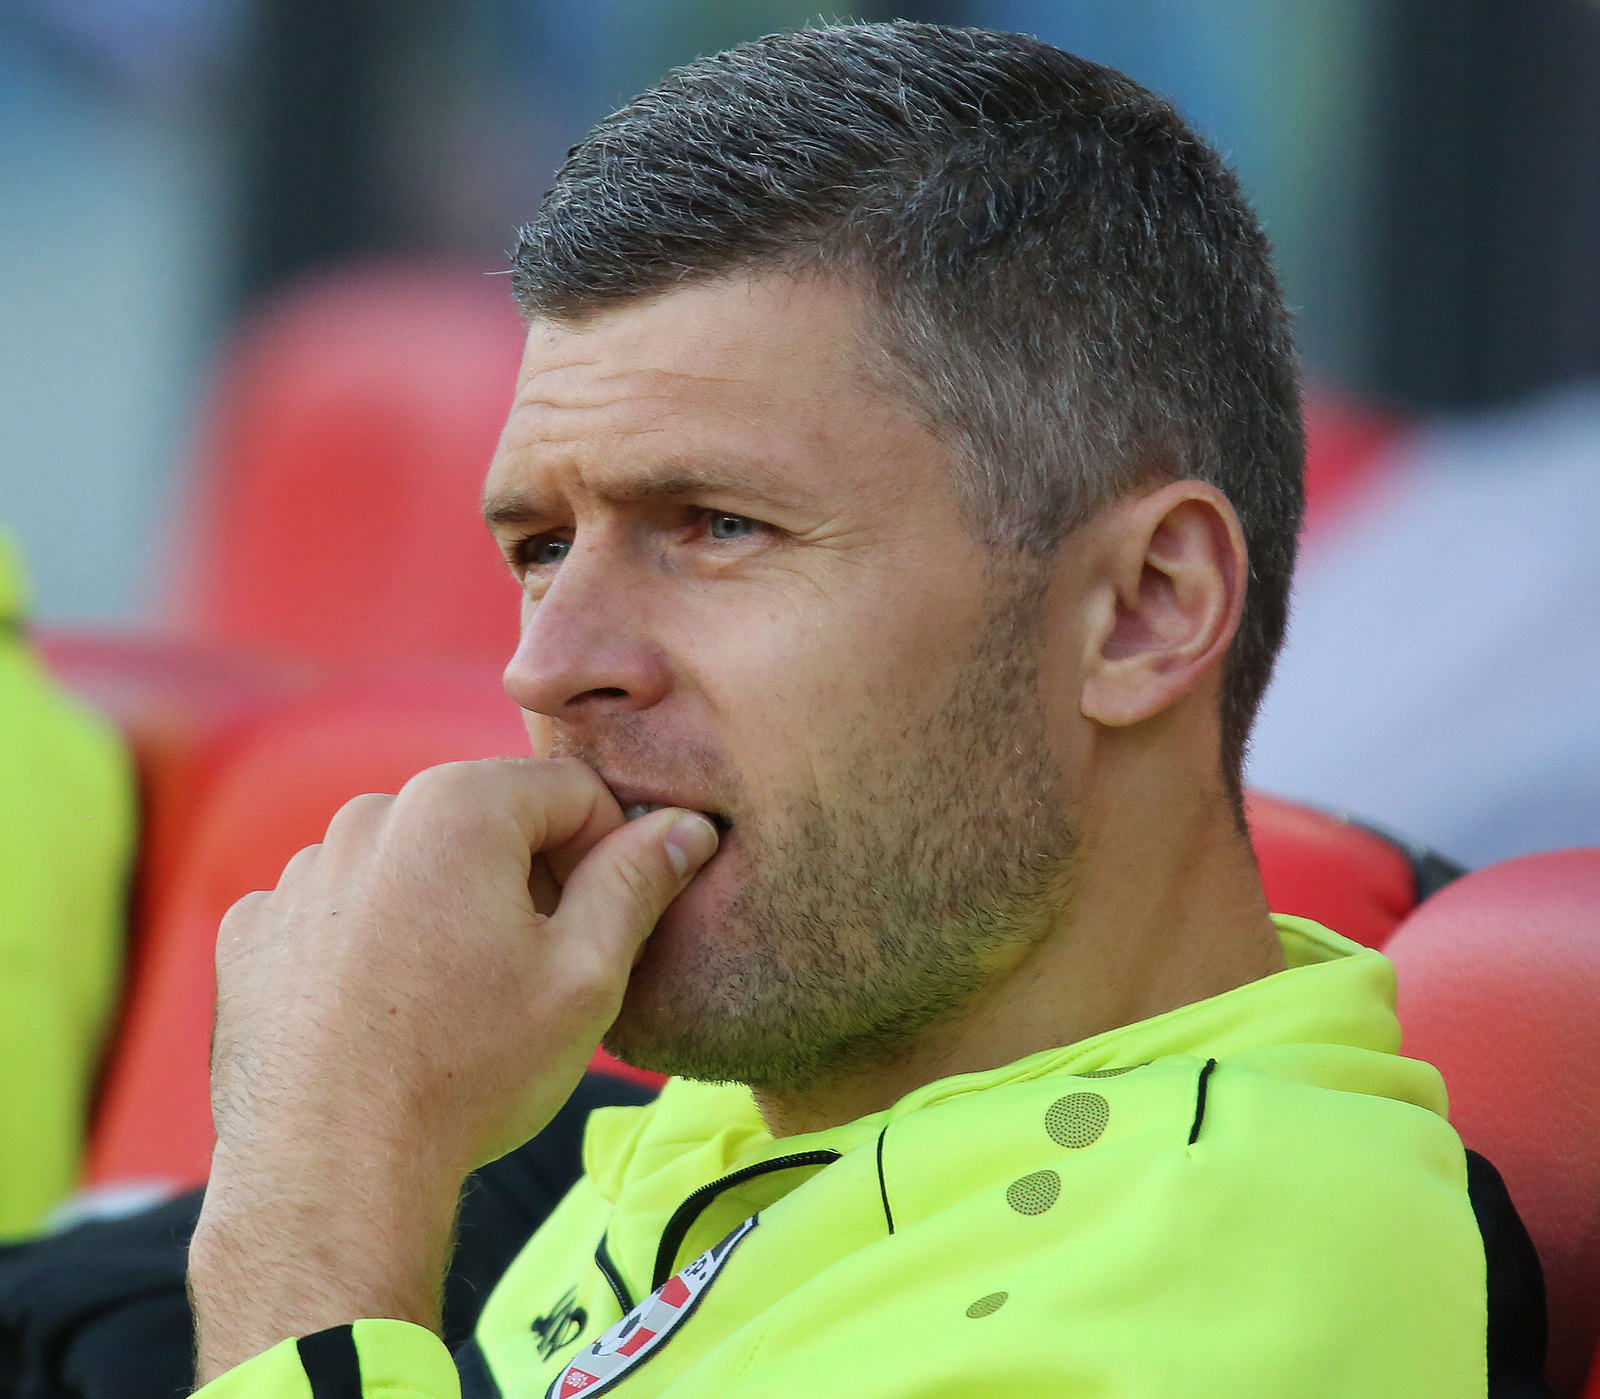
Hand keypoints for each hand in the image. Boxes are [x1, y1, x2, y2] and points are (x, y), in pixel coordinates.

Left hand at [189, 757, 717, 1380]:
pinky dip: (369, 942)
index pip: (571, 791)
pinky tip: (385, 1012)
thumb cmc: (471, 1071)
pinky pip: (337, 909)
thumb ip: (637, 881)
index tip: (602, 922)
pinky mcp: (255, 930)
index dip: (607, 851)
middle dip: (523, 878)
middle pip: (485, 821)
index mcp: (458, 806)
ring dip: (445, 908)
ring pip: (410, 864)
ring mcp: (301, 872)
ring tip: (454, 1002)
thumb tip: (685, 826)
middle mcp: (369, 817)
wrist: (331, 1172)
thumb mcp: (586, 975)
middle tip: (533, 972)